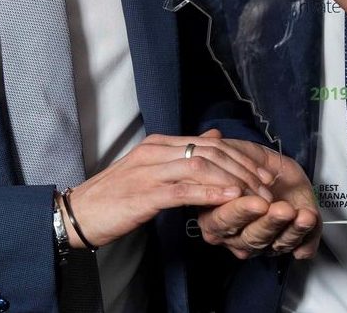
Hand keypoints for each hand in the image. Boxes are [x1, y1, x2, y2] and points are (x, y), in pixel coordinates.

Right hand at [63, 130, 275, 248]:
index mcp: (160, 143)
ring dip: (233, 180)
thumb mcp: (151, 167)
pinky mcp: (145, 193)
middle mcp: (156, 150)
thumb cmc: (116, 194)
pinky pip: (184, 189)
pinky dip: (210, 191)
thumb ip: (182, 153)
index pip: (208, 142)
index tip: (262, 172)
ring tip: (255, 193)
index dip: (239, 156)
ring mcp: (150, 170)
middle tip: (266, 185)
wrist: (80, 211)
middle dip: (243, 168)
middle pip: (210, 151)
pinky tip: (229, 198)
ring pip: (200, 165)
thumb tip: (215, 136)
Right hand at [196, 139, 319, 259]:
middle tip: (273, 205)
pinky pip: (299, 247)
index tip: (247, 196)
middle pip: (250, 237)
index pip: (223, 220)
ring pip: (274, 243)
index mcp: (216, 219)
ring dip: (288, 228)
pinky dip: (305, 236)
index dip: (237, 210)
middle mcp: (237, 237)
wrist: (278, 172)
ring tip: (297, 213)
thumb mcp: (233, 153)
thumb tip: (212, 137)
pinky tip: (307, 221)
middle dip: (266, 221)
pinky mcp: (289, 245)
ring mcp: (263, 245)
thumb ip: (218, 151)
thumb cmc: (252, 165)